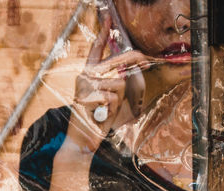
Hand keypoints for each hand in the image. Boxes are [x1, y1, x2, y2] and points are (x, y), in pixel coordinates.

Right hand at [68, 26, 146, 150]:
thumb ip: (113, 83)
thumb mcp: (107, 98)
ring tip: (105, 109)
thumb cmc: (95, 121)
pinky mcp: (87, 96)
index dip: (103, 32)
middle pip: (116, 62)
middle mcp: (85, 76)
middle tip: (143, 63)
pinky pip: (113, 97)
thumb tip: (126, 72)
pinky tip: (101, 114)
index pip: (96, 49)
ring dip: (118, 99)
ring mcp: (85, 85)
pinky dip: (112, 108)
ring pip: (118, 83)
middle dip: (132, 63)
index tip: (108, 16)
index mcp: (87, 74)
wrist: (80, 142)